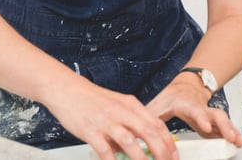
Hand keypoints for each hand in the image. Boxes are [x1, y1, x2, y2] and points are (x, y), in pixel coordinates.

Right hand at [45, 81, 178, 159]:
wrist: (67, 89)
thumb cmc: (92, 99)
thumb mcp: (117, 105)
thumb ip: (130, 121)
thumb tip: (140, 143)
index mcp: (131, 104)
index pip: (156, 124)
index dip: (168, 141)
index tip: (174, 154)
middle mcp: (121, 111)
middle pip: (148, 132)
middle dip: (161, 150)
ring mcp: (106, 121)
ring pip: (129, 141)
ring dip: (140, 157)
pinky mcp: (90, 130)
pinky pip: (104, 149)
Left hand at [146, 75, 241, 147]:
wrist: (186, 85)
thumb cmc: (171, 96)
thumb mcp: (157, 105)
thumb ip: (147, 119)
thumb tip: (132, 133)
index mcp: (186, 104)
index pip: (194, 111)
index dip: (201, 119)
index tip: (206, 127)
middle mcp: (201, 107)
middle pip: (215, 115)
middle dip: (224, 126)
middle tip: (229, 137)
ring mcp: (208, 113)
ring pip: (223, 120)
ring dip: (231, 130)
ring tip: (237, 141)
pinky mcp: (212, 120)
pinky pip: (224, 127)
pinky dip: (231, 134)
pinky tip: (237, 142)